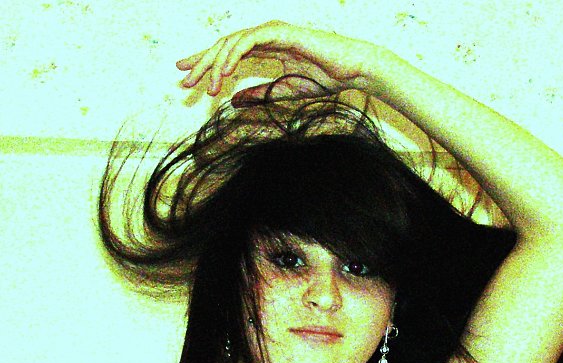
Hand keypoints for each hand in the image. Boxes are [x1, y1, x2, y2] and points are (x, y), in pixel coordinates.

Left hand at [176, 19, 378, 103]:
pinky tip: (224, 73)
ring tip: (206, 87)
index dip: (206, 64)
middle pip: (224, 47)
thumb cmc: (324, 79)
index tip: (187, 78)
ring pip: (232, 43)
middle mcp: (265, 36)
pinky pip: (248, 41)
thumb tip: (234, 102)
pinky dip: (234, 56)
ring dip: (216, 65)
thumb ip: (258, 94)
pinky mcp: (279, 32)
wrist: (350, 71)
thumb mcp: (283, 92)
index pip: (228, 54)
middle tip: (184, 80)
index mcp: (265, 49)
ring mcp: (271, 32)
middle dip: (202, 63)